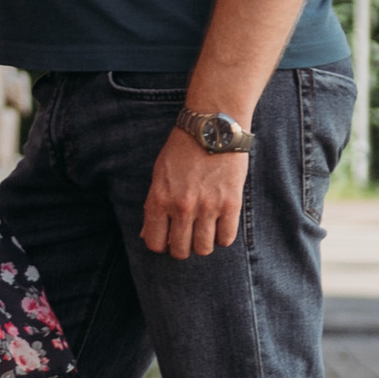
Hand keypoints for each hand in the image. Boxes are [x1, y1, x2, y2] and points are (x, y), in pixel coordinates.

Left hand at [140, 127, 245, 258]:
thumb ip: (153, 206)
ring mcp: (207, 207)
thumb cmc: (182, 148)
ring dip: (203, 243)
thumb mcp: (159, 174)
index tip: (168, 238)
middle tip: (188, 235)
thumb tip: (147, 235)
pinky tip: (220, 225)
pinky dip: (223, 237)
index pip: (155, 243)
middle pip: (180, 250)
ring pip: (204, 249)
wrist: (213, 126)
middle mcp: (181, 207)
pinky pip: (226, 238)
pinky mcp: (231, 203)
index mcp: (159, 199)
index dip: (161, 244)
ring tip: (205, 230)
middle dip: (182, 247)